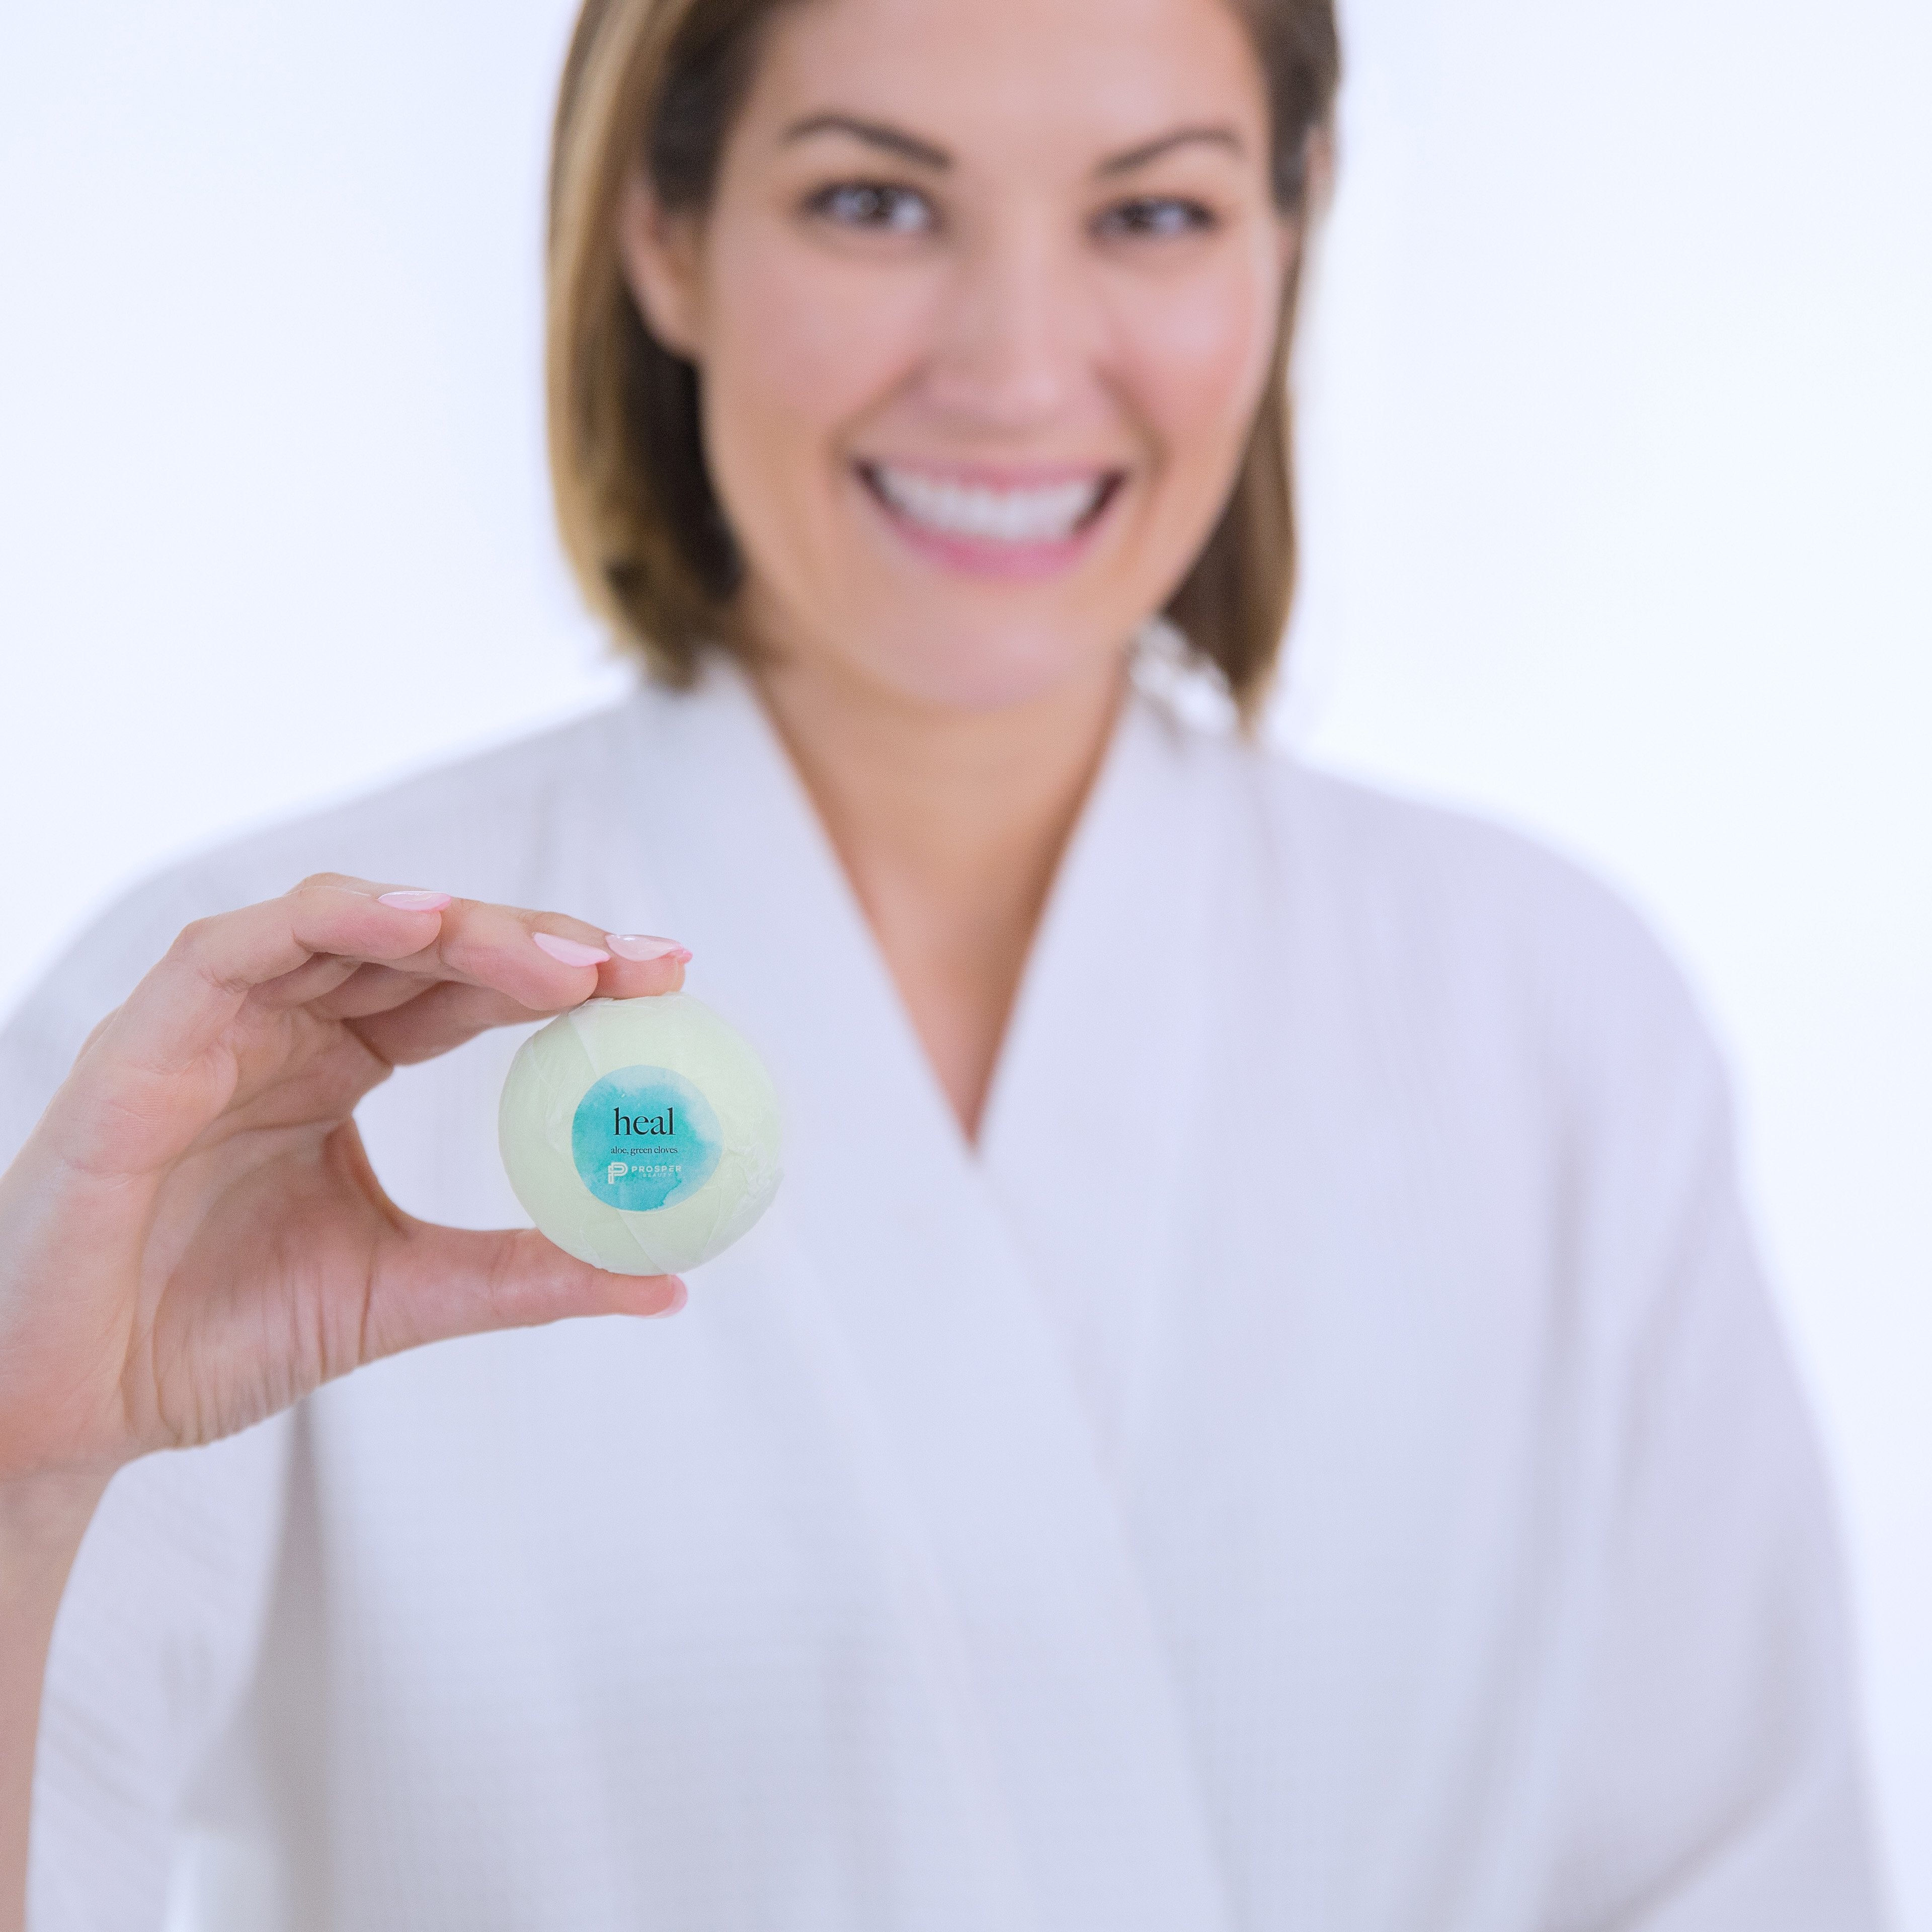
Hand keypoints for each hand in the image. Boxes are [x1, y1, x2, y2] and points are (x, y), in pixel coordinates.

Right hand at [0, 875, 688, 1488]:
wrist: (75, 1408)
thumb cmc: (214, 1339)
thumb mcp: (405, 1293)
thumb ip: (527, 1275)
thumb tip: (669, 1282)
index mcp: (341, 1065)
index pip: (472, 991)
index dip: (569, 976)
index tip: (669, 983)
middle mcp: (287, 1026)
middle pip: (429, 947)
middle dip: (543, 943)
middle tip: (646, 965)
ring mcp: (217, 1024)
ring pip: (352, 926)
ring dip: (465, 927)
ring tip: (565, 959)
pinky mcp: (146, 1039)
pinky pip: (239, 950)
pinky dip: (333, 921)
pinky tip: (423, 924)